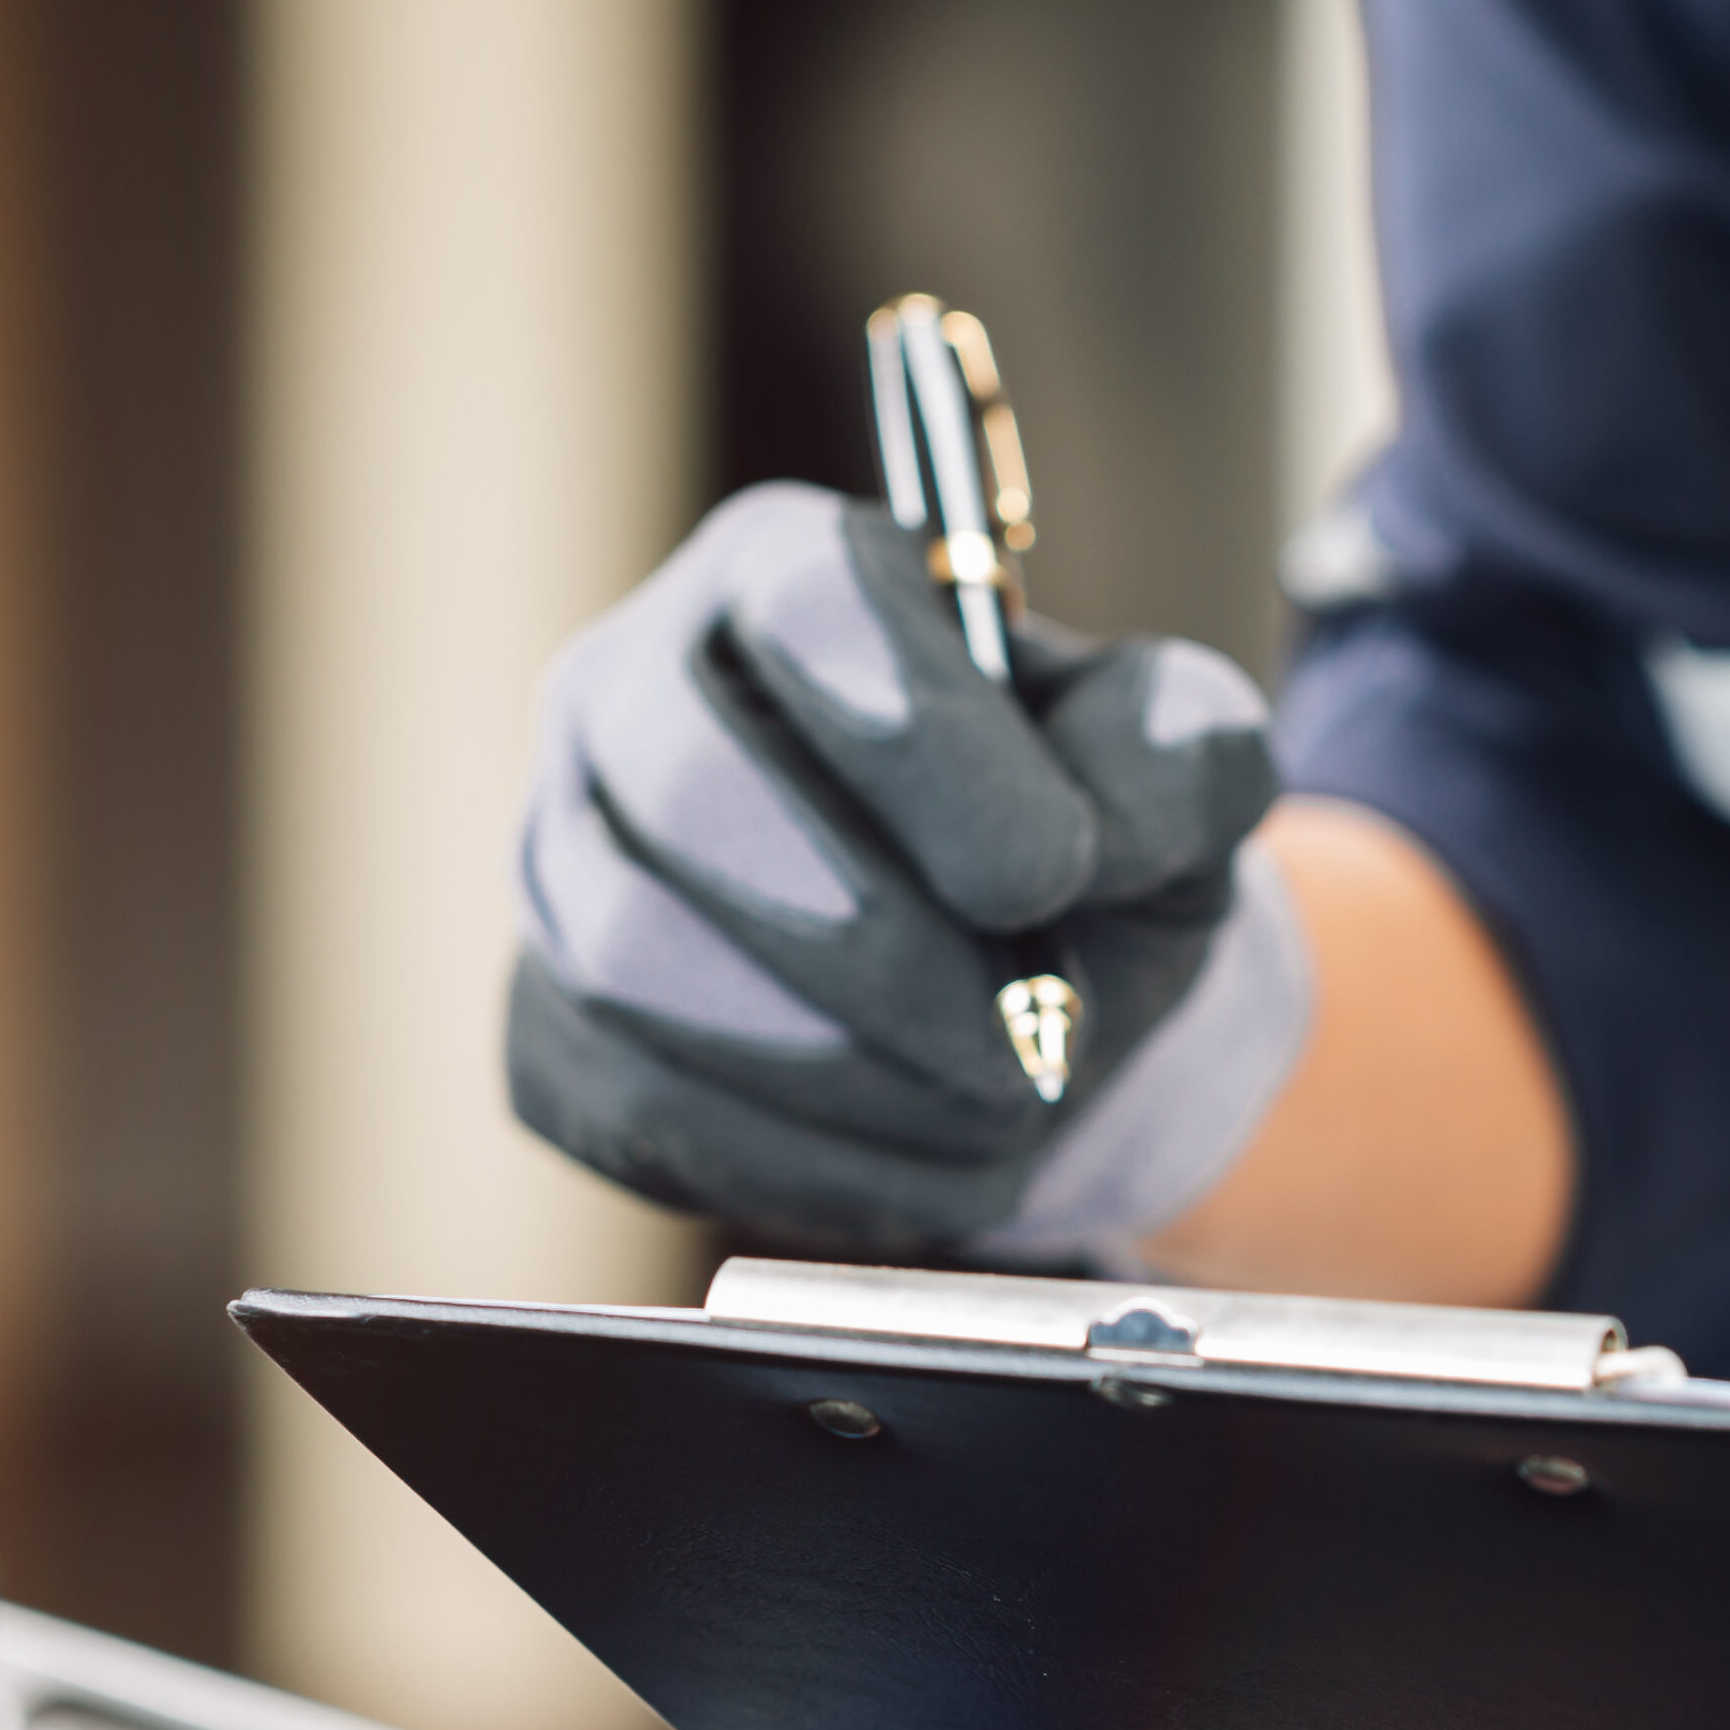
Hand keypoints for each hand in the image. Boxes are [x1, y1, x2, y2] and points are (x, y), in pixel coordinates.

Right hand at [507, 484, 1304, 1258]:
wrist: (1011, 989)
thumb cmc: (1081, 839)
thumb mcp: (1181, 768)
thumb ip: (1180, 757)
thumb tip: (1099, 838)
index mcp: (788, 570)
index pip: (808, 604)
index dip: (925, 743)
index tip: (1049, 874)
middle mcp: (632, 687)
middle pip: (690, 790)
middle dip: (879, 945)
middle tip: (1024, 1040)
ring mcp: (562, 859)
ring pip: (640, 965)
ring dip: (849, 1069)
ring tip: (996, 1099)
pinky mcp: (548, 1026)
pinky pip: (638, 1103)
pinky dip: (810, 1159)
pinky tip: (924, 1151)